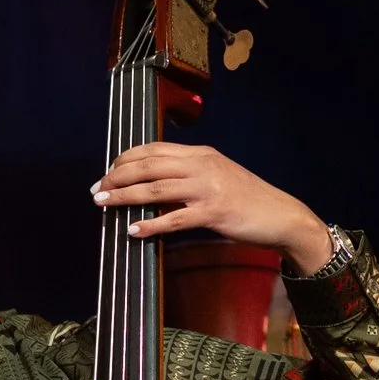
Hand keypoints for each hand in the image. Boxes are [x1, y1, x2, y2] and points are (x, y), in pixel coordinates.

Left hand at [93, 143, 333, 274]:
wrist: (281, 216)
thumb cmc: (246, 200)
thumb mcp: (216, 176)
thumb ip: (188, 175)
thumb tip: (152, 184)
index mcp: (200, 154)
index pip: (154, 149)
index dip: (125, 159)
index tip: (108, 172)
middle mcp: (202, 165)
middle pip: (149, 165)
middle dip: (117, 176)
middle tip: (97, 189)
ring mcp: (208, 189)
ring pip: (156, 189)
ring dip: (125, 196)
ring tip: (103, 203)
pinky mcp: (214, 213)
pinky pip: (175, 219)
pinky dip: (151, 225)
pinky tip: (133, 230)